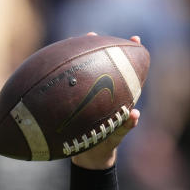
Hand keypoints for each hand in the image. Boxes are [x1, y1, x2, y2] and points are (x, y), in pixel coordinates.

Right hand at [71, 33, 141, 170]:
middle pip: (104, 63)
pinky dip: (62, 73)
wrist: (90, 156)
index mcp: (117, 95)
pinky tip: (53, 62)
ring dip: (81, 53)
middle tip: (96, 34)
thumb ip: (126, 126)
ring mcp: (87, 93)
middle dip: (102, 46)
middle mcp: (103, 90)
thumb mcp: (117, 135)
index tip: (136, 39)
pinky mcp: (73, 100)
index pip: (126, 70)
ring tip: (80, 38)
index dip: (131, 53)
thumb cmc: (106, 143)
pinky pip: (68, 84)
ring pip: (85, 69)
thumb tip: (135, 114)